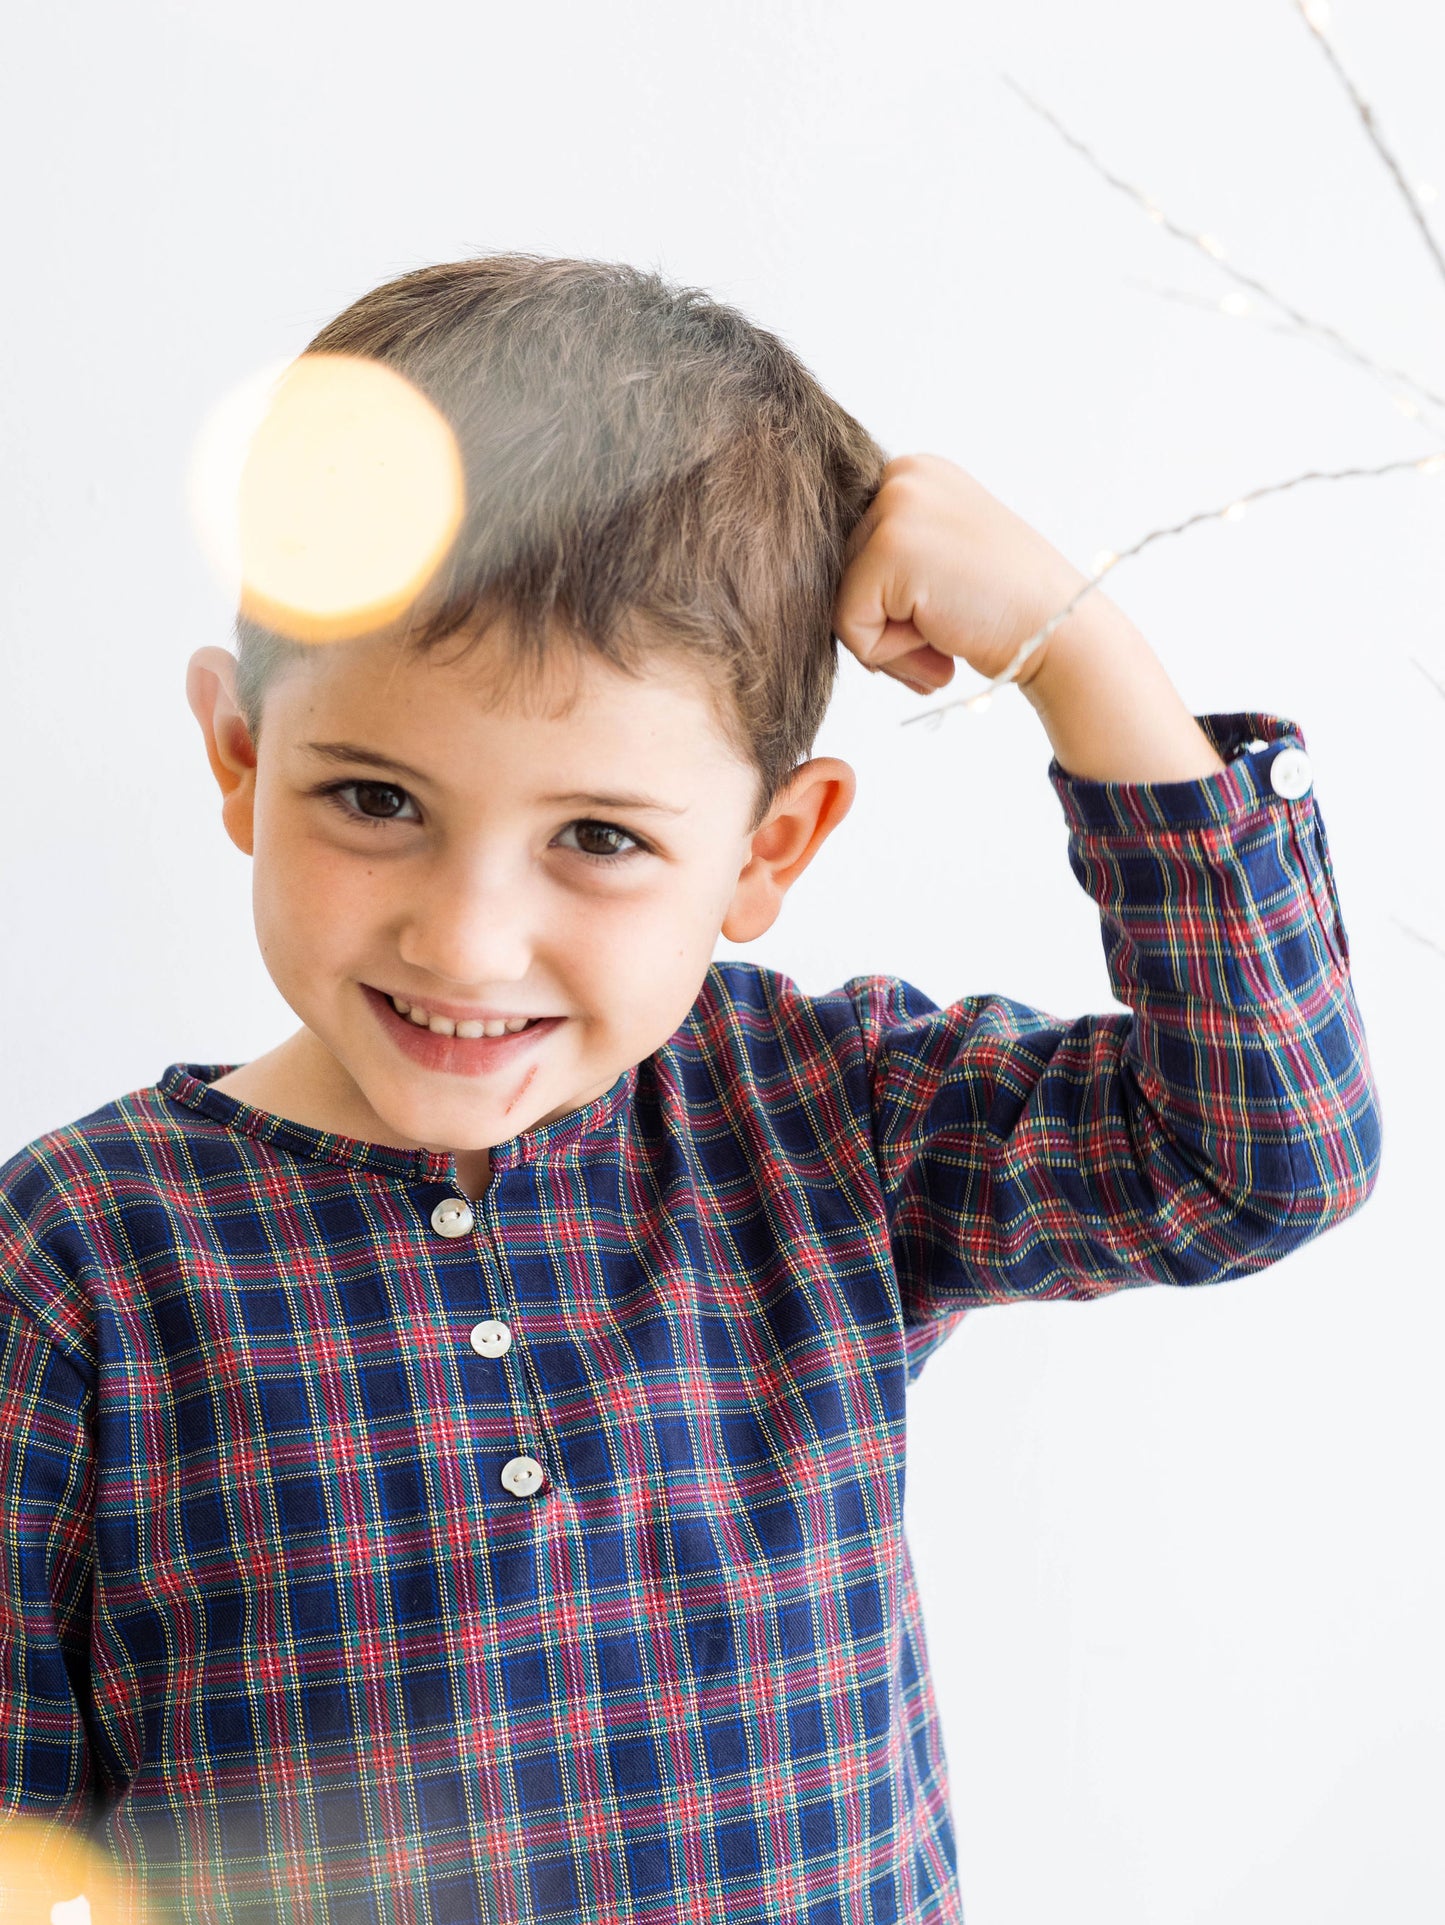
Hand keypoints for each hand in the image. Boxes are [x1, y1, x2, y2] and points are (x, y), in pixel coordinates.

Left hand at [832, 452, 1087, 693]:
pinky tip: (941, 642)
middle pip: (839, 575)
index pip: (849, 552)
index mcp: (912, 472)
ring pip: (839, 603)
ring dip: (890, 642)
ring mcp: (895, 506)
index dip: (886, 599)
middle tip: (949, 625)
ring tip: (947, 633)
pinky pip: (848, 626)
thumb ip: (888, 554)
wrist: (1062, 634)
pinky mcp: (889, 549)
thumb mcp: (940, 557)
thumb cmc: (1004, 612)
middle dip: (886, 621)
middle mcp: (901, 475)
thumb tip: (807, 576)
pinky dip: (889, 654)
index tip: (942, 606)